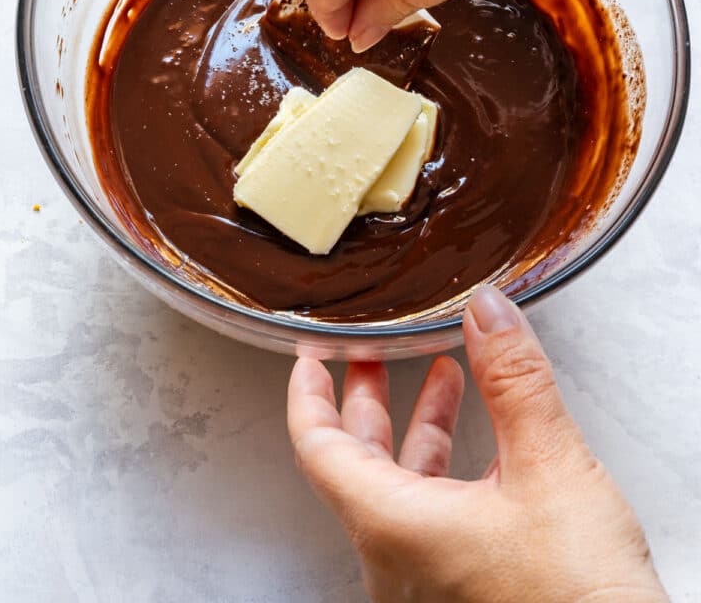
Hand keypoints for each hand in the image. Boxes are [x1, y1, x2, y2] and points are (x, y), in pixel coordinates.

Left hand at [287, 287, 666, 602]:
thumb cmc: (578, 597)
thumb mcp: (550, 464)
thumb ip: (513, 379)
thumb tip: (488, 312)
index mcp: (393, 528)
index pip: (317, 448)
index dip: (309, 395)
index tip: (310, 358)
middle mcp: (395, 561)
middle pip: (355, 462)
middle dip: (370, 397)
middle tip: (377, 352)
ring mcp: (424, 582)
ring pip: (398, 488)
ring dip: (419, 427)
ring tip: (445, 376)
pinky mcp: (456, 592)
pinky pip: (429, 517)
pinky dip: (445, 466)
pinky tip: (485, 442)